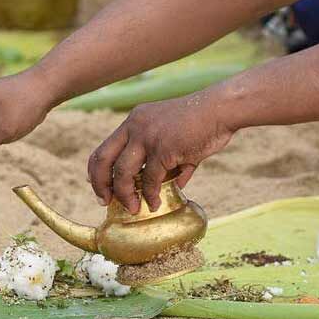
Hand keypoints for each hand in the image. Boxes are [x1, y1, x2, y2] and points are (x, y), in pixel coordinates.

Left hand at [88, 89, 236, 213]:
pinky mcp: (163, 148)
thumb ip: (168, 159)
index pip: (104, 148)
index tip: (99, 187)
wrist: (221, 109)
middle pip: (102, 159)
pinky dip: (152, 195)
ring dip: (125, 195)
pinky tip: (155, 204)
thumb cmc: (202, 122)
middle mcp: (134, 126)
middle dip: (100, 184)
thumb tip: (174, 184)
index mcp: (134, 121)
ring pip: (123, 173)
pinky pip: (151, 179)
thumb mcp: (174, 136)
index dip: (97, 171)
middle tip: (104, 201)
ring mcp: (147, 137)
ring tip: (132, 209)